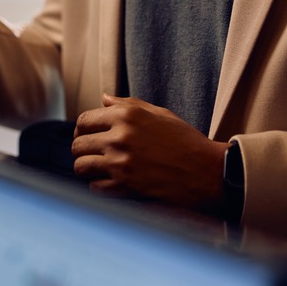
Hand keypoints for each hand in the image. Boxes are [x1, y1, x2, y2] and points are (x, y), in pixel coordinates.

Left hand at [71, 94, 227, 213]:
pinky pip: (94, 187)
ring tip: (97, 169)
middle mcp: (120, 137)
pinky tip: (110, 182)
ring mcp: (121, 163)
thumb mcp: (159, 114)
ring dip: (86, 168)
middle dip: (82, 149)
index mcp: (127, 116)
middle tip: (92, 154)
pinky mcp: (125, 186)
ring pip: (81, 166)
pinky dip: (98, 186)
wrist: (208, 172)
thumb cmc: (185, 141)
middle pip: (77, 144)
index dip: (82, 129)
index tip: (88, 135)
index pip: (84, 120)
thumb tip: (103, 98)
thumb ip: (127, 104)